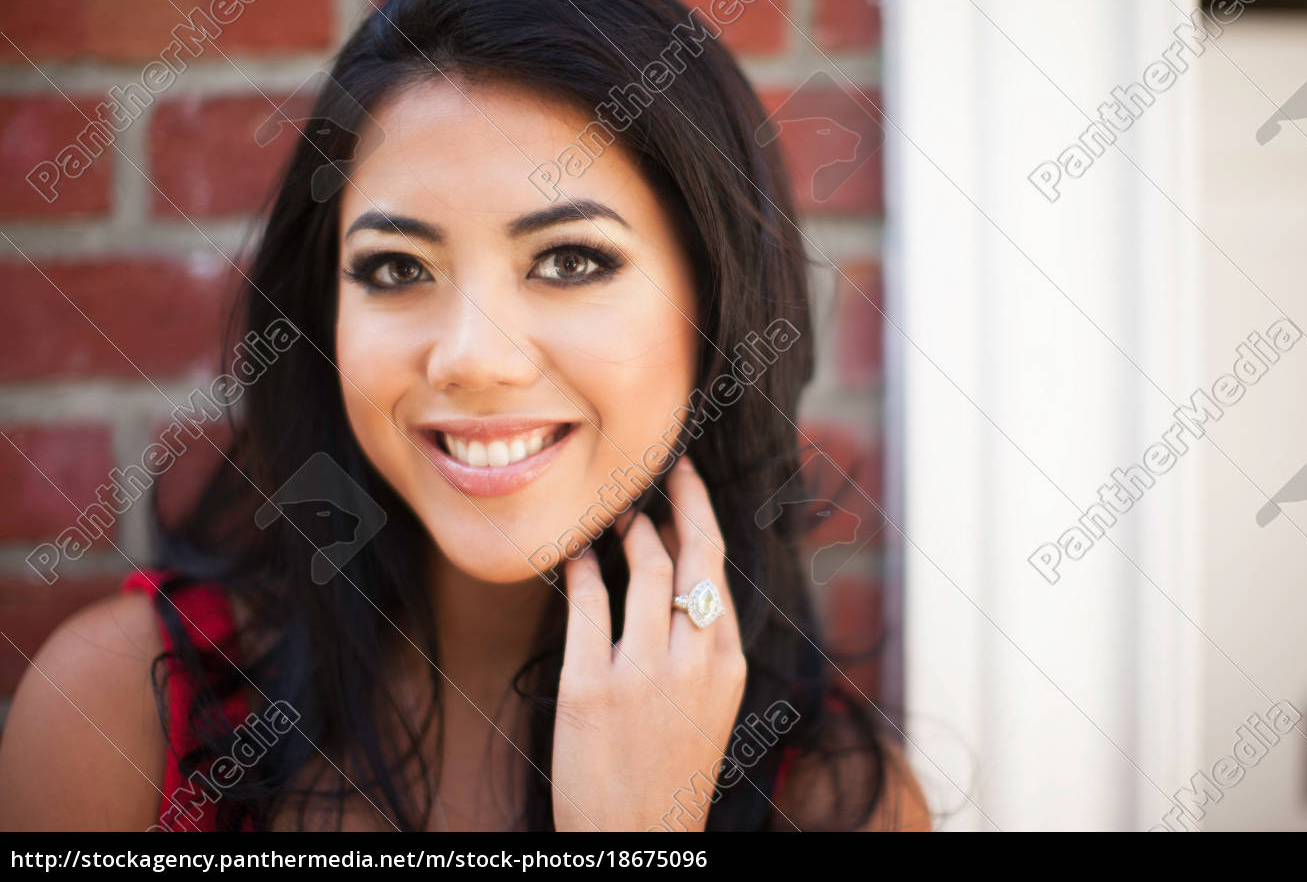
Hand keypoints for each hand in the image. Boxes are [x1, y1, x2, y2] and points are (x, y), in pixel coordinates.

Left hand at [551, 454, 747, 830]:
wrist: (638, 840)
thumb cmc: (668, 773)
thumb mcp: (707, 709)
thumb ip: (701, 648)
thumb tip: (680, 582)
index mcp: (727, 666)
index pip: (718, 572)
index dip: (700, 519)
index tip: (686, 486)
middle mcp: (694, 662)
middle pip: (694, 555)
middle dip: (682, 499)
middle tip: (667, 467)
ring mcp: (643, 673)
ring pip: (646, 569)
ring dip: (630, 530)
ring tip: (618, 515)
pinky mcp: (591, 688)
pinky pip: (588, 604)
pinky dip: (584, 568)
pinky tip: (578, 554)